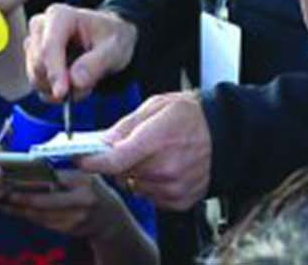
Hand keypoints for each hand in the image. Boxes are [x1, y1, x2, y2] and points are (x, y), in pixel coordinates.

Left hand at [0, 170, 136, 240]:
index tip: (12, 174)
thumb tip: (39, 150)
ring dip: (17, 208)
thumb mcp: (87, 171)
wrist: (110, 217)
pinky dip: (26, 215)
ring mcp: (75, 218)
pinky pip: (42, 222)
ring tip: (0, 199)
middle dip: (18, 196)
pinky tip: (13, 209)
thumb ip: (68, 162)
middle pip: (43, 200)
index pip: (53, 178)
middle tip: (0, 189)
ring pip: (39, 214)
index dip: (31, 178)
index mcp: (84, 180)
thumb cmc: (92, 188)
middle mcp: (82, 200)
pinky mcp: (68, 230)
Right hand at [27, 5, 137, 101]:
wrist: (108, 41)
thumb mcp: (115, 49)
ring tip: (85, 82)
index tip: (62, 93)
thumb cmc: (112, 39)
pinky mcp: (33, 61)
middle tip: (88, 86)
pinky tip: (74, 85)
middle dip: (61, 82)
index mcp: (60, 16)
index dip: (54, 72)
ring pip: (35, 78)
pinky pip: (38, 87)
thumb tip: (74, 81)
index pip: (48, 47)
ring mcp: (34, 44)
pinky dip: (56, 94)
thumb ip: (96, 63)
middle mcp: (41, 26)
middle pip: (38, 65)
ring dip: (60, 90)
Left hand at [78, 92, 211, 211]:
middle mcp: (165, 168)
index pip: (114, 161)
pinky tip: (166, 168)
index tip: (80, 158)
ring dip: (136, 174)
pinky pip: (151, 197)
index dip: (92, 161)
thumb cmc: (193, 116)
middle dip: (119, 162)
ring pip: (135, 187)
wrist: (227, 134)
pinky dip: (152, 185)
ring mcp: (173, 188)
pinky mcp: (180, 201)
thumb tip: (101, 141)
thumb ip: (125, 126)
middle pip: (121, 174)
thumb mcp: (156, 106)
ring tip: (156, 156)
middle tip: (132, 147)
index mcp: (157, 140)